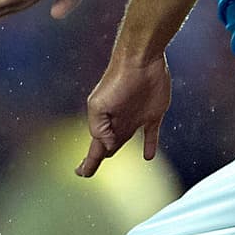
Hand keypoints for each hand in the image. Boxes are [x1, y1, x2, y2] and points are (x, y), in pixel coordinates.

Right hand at [77, 53, 171, 176]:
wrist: (140, 62)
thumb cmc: (116, 81)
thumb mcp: (99, 105)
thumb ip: (100, 129)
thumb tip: (110, 146)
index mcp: (103, 123)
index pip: (95, 148)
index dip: (89, 162)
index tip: (82, 173)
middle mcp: (118, 122)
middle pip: (107, 145)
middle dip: (97, 156)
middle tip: (88, 170)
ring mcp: (135, 117)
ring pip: (125, 139)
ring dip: (117, 148)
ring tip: (110, 156)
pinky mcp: (153, 113)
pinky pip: (151, 134)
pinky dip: (150, 146)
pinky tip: (148, 156)